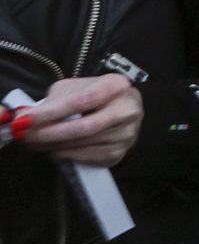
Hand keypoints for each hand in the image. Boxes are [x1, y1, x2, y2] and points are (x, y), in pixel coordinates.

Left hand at [10, 74, 142, 167]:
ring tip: (35, 142)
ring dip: (53, 146)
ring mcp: (127, 133)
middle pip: (85, 127)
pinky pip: (86, 157)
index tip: (25, 120)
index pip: (83, 101)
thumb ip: (55, 100)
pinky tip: (54, 149)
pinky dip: (65, 155)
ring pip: (83, 144)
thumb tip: (27, 118)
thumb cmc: (92, 96)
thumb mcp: (75, 88)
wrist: (117, 110)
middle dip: (50, 134)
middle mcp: (128, 109)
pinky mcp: (119, 152)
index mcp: (117, 86)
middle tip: (26, 136)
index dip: (52, 112)